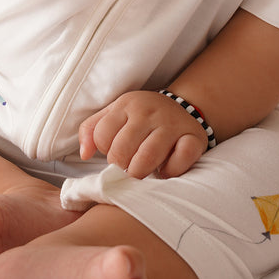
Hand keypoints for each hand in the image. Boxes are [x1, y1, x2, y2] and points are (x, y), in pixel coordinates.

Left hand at [78, 90, 207, 179]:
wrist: (184, 106)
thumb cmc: (142, 117)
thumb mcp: (114, 114)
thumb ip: (92, 130)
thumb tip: (84, 154)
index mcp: (126, 104)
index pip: (102, 136)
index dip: (105, 152)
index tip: (115, 154)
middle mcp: (149, 111)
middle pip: (122, 150)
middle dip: (121, 167)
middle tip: (127, 169)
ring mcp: (172, 124)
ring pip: (148, 157)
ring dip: (141, 173)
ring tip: (141, 174)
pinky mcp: (193, 138)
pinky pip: (180, 159)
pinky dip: (171, 171)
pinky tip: (166, 171)